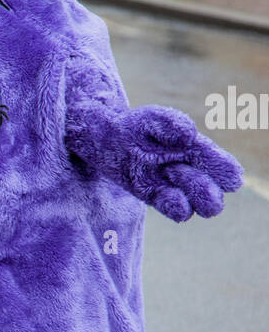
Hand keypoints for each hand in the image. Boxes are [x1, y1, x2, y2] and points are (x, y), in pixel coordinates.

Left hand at [68, 104, 242, 220]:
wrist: (104, 140)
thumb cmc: (133, 126)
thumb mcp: (151, 118)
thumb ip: (170, 122)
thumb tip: (190, 136)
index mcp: (198, 152)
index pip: (227, 171)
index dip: (226, 173)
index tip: (204, 163)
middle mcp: (192, 173)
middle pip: (216, 198)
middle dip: (203, 187)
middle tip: (174, 167)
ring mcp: (176, 189)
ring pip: (202, 208)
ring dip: (190, 193)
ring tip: (167, 172)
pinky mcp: (158, 198)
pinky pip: (181, 213)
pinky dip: (177, 206)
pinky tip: (162, 192)